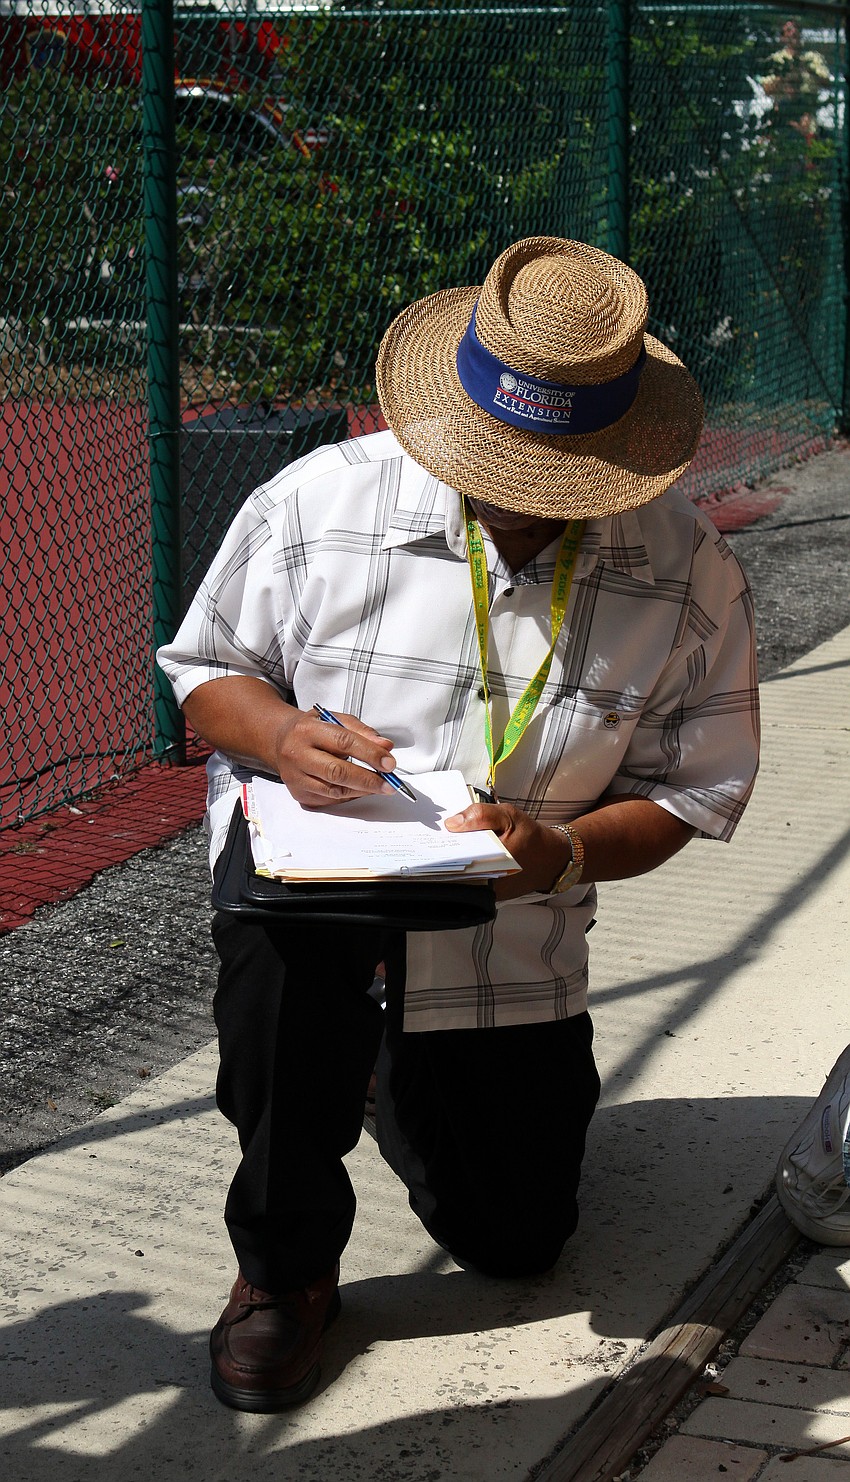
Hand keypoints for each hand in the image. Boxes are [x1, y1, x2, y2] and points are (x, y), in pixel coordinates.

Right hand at [271, 708, 399, 807]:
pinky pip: (329, 800)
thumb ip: (362, 731)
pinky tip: (359, 789)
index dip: (369, 754)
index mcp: (307, 730)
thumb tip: (385, 747)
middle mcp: (297, 754)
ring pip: (334, 790)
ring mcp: (295, 777)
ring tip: (379, 786)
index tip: (389, 763)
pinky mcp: (298, 794)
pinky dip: (349, 796)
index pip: (343, 742)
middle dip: (368, 779)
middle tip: (389, 783)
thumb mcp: (335, 719)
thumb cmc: (312, 730)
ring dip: (362, 790)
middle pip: (337, 772)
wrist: (281, 741)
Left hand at [444, 800, 567, 900]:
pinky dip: (463, 869)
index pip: (455, 864)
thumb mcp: (509, 816)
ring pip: (460, 880)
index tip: (430, 843)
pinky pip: (469, 882)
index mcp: (493, 865)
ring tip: (445, 848)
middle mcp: (489, 885)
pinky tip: (461, 855)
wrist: (550, 859)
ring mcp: (488, 894)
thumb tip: (452, 823)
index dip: (441, 852)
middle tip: (434, 843)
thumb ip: (481, 815)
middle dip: (444, 857)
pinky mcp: (489, 896)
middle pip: (455, 873)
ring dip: (452, 865)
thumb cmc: (531, 838)